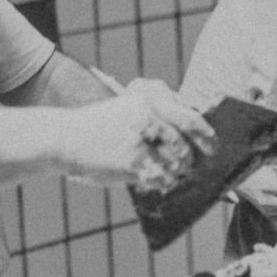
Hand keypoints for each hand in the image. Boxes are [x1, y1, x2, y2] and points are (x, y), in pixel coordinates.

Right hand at [69, 80, 213, 189]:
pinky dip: (163, 181)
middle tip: (199, 162)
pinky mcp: (133, 158)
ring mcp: (141, 135)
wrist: (64, 137)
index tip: (212, 144)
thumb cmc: (101, 126)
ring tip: (173, 173)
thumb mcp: (128, 108)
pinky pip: (162, 175)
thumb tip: (194, 134)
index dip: (206, 132)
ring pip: (179, 157)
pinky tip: (156, 180)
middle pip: (190, 132)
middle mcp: (148, 112)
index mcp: (149, 96)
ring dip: (180, 169)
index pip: (189, 114)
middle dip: (200, 150)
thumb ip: (158, 116)